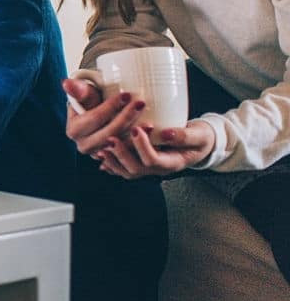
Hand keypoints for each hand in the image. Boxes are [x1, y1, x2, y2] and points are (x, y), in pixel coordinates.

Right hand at [62, 78, 146, 155]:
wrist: (96, 115)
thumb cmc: (90, 102)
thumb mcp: (84, 93)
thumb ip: (78, 89)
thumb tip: (66, 83)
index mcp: (74, 130)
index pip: (95, 118)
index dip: (111, 107)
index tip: (126, 95)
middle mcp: (84, 146)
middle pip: (108, 133)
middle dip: (126, 118)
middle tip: (141, 103)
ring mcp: (98, 155)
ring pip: (119, 146)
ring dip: (135, 134)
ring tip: (149, 121)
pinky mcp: (112, 159)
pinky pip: (127, 153)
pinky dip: (139, 144)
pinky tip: (150, 134)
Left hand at [95, 120, 216, 178]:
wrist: (199, 143)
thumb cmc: (200, 138)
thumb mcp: (199, 135)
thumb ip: (184, 136)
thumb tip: (165, 133)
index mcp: (173, 163)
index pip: (154, 160)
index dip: (142, 147)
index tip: (135, 128)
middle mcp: (158, 169)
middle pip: (136, 169)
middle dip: (121, 154)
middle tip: (111, 138)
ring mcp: (149, 168)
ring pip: (127, 172)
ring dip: (113, 160)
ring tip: (102, 147)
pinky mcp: (142, 163)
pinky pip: (124, 168)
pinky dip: (112, 163)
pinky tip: (101, 155)